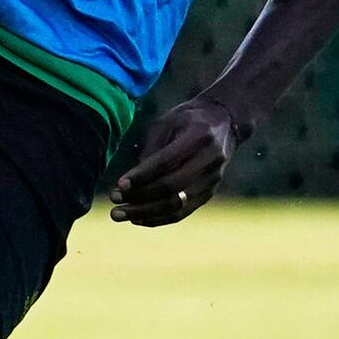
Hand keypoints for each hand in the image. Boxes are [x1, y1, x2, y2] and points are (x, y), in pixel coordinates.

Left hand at [109, 97, 241, 226]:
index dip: (141, 175)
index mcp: (198, 137)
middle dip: (139, 198)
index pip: (166, 162)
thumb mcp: (166, 123)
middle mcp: (209, 161)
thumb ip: (150, 150)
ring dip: (145, 213)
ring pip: (176, 205)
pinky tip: (138, 219)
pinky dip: (159, 218)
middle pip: (171, 187)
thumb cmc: (187, 120)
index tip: (119, 185)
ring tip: (119, 215)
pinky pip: (183, 212)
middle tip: (114, 202)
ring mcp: (212, 180)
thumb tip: (130, 182)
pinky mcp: (210, 193)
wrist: (225, 122)